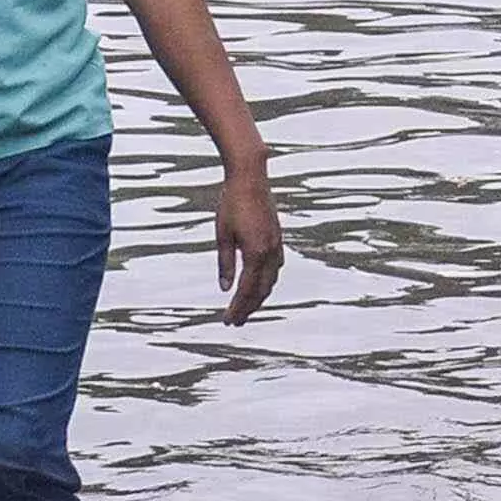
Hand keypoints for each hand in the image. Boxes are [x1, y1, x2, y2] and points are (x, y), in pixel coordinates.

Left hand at [215, 162, 283, 324]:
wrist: (251, 178)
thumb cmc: (231, 203)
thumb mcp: (222, 235)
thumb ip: (225, 263)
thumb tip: (225, 288)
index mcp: (256, 252)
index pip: (246, 290)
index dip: (237, 308)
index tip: (228, 321)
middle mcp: (270, 252)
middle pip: (261, 290)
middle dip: (249, 308)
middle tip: (236, 322)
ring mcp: (277, 245)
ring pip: (271, 281)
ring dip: (259, 297)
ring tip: (247, 308)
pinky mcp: (277, 238)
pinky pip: (276, 268)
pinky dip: (267, 281)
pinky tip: (260, 284)